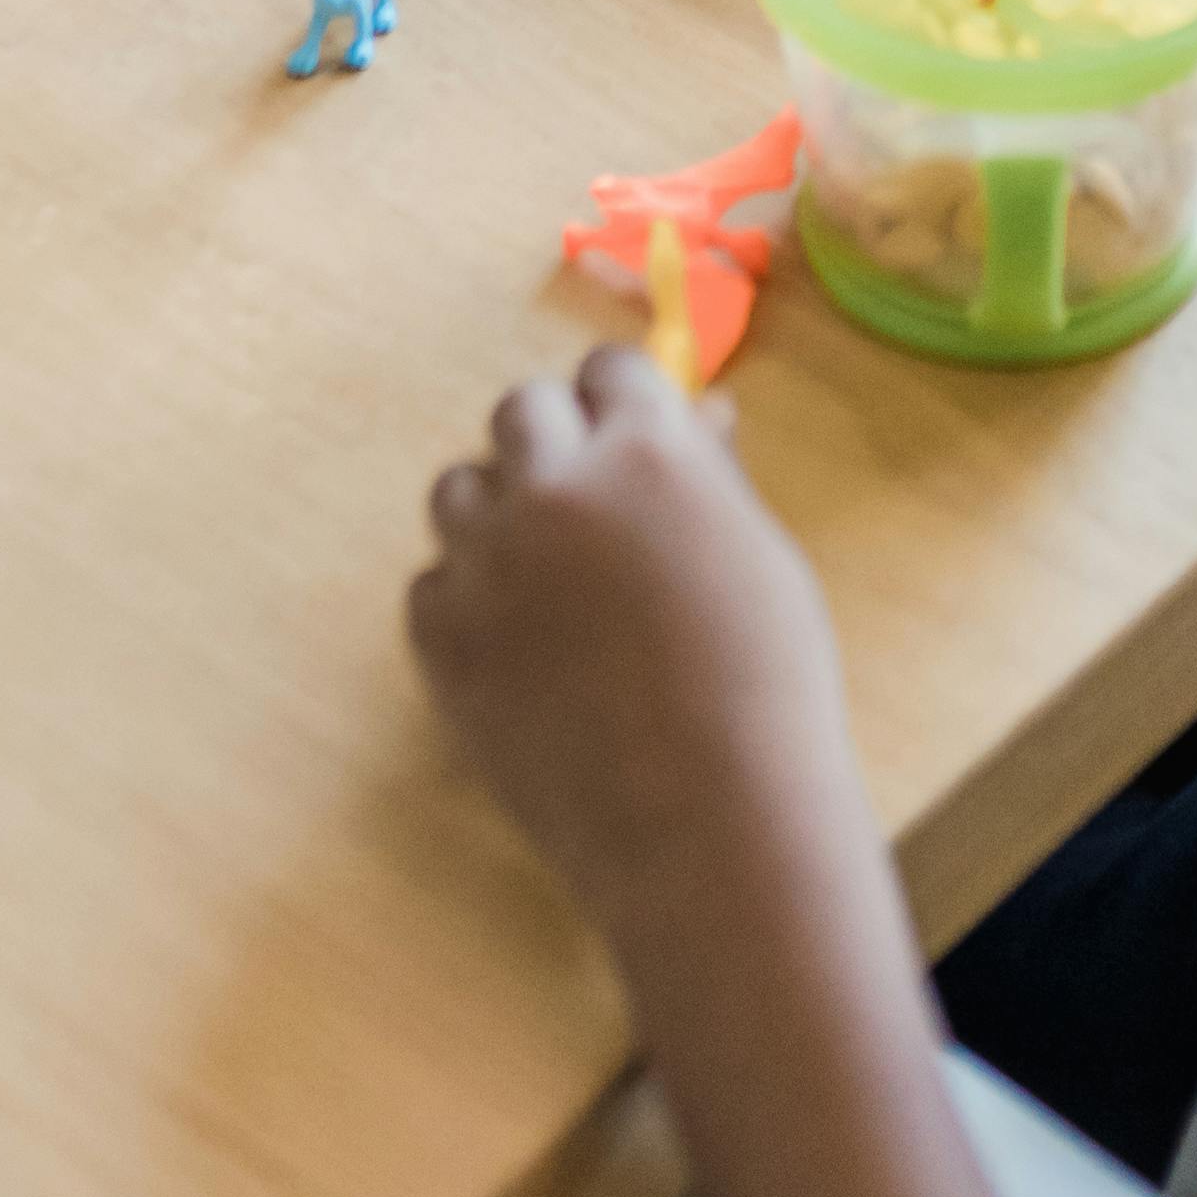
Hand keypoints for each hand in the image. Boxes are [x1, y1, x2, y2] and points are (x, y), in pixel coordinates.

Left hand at [409, 354, 849, 947]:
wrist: (709, 825)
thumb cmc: (764, 688)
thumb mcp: (757, 557)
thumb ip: (710, 477)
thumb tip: (700, 416)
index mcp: (648, 450)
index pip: (606, 370)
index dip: (620, 405)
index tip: (629, 439)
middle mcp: (555, 487)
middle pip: (521, 412)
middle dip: (555, 448)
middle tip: (589, 511)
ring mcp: (487, 563)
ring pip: (458, 490)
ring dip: (498, 515)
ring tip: (549, 582)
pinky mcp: (441, 641)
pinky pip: (432, 586)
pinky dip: (468, 604)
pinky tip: (523, 651)